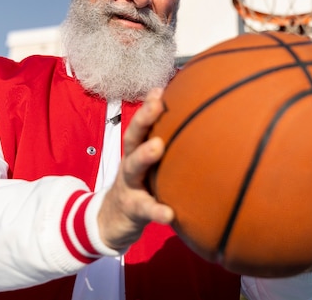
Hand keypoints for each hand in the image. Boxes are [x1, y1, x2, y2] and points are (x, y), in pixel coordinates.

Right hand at [97, 88, 173, 250]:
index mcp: (136, 152)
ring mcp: (129, 186)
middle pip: (133, 138)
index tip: (160, 89)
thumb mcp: (149, 166)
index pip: (141, 125)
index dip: (148, 106)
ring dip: (144, 156)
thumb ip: (166, 147)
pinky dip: (157, 211)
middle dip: (143, 120)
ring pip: (133, 168)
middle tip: (156, 106)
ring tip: (157, 147)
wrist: (111, 222)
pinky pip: (146, 209)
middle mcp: (131, 165)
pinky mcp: (133, 210)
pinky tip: (170, 214)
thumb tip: (199, 125)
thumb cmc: (140, 187)